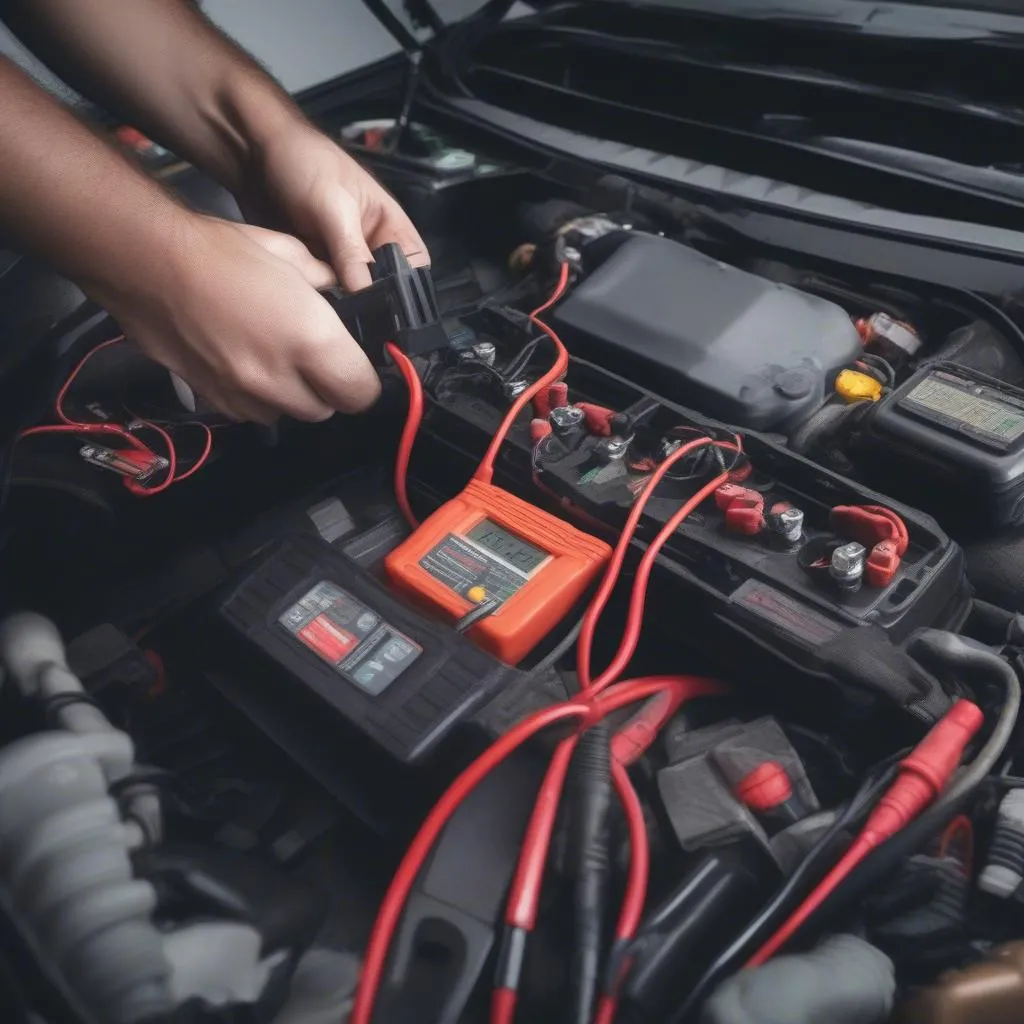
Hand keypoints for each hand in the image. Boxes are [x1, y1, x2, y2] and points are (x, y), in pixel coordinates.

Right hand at [101, 215, 379, 423]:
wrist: (145, 263)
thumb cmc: (221, 251)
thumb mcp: (291, 255)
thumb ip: (327, 286)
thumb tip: (343, 298)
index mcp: (311, 342)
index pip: (362, 394)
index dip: (364, 381)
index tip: (358, 365)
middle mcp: (280, 380)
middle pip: (327, 410)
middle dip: (329, 389)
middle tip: (317, 357)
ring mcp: (244, 396)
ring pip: (289, 415)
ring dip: (293, 396)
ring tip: (278, 359)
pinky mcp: (213, 401)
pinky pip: (252, 413)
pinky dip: (258, 397)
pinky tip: (247, 364)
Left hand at [244, 122, 427, 290]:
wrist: (254, 150)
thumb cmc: (304, 161)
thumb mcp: (333, 204)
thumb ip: (351, 250)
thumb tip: (365, 292)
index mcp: (390, 226)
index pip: (414, 267)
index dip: (406, 289)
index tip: (386, 307)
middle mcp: (369, 245)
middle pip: (383, 286)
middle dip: (371, 301)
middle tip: (354, 313)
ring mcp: (341, 257)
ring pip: (352, 293)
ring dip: (343, 301)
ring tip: (330, 308)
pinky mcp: (316, 264)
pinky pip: (325, 289)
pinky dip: (319, 296)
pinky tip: (311, 301)